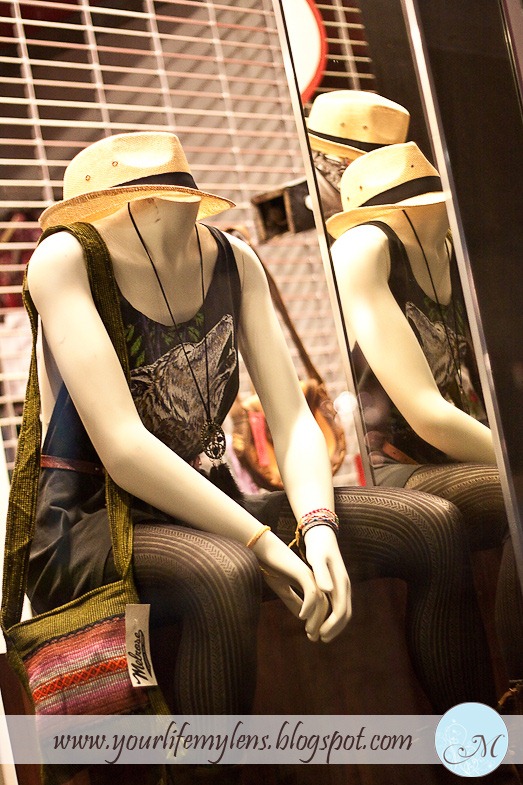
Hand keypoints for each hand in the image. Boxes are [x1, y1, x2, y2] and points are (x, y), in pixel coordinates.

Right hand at [260, 564, 329, 640]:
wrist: (261, 549)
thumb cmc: (270, 566)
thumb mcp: (283, 589)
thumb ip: (293, 601)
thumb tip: (302, 618)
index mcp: (310, 583)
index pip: (322, 606)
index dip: (319, 622)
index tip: (313, 636)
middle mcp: (314, 580)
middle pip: (326, 605)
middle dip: (322, 624)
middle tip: (314, 638)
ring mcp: (310, 575)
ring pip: (321, 601)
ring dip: (317, 619)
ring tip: (310, 631)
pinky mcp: (303, 572)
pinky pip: (311, 593)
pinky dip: (309, 607)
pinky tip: (301, 617)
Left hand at [303, 525, 351, 641]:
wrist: (322, 535)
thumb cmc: (317, 547)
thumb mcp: (316, 559)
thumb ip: (321, 574)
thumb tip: (328, 591)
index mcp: (341, 582)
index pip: (340, 610)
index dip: (332, 625)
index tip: (321, 635)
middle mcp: (345, 586)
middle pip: (345, 614)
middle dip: (334, 629)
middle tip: (320, 639)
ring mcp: (343, 586)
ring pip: (343, 611)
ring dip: (334, 625)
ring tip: (320, 635)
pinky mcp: (338, 585)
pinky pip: (339, 606)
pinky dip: (332, 617)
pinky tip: (322, 621)